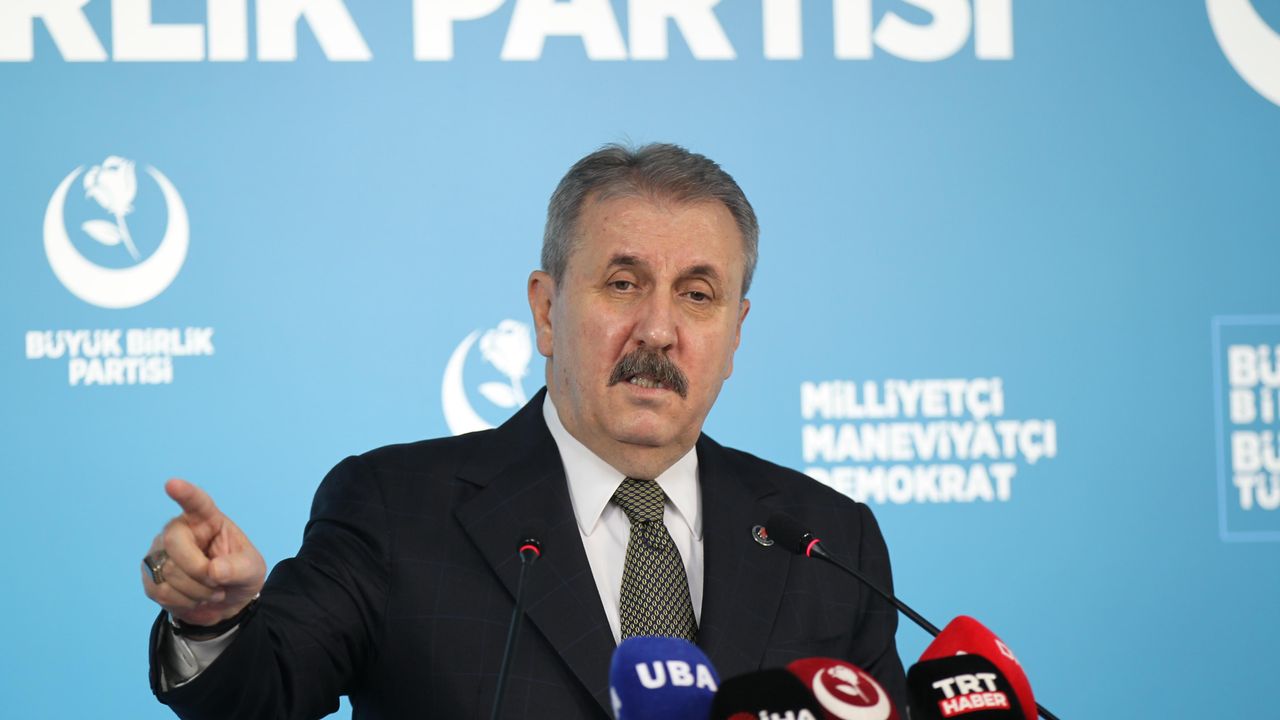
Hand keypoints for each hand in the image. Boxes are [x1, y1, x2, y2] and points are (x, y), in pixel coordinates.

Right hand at [141, 479, 266, 626]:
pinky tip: (194, 598)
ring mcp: (160, 551)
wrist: (225, 603)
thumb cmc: (238, 575)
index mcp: (207, 519)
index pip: (196, 503)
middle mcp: (179, 530)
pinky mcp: (150, 574)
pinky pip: (160, 590)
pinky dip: (183, 601)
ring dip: (196, 591)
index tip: (172, 484)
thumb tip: (214, 570)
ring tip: (211, 591)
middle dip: (198, 570)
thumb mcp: (251, 570)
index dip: (185, 493)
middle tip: (218, 582)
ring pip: (167, 571)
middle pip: (174, 543)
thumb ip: (239, 568)